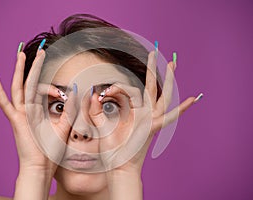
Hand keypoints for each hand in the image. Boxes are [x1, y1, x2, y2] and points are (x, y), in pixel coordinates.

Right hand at [0, 50, 74, 172]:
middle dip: (34, 66)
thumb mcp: (64, 125)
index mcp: (38, 110)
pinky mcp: (16, 120)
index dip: (53, 87)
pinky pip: (5, 103)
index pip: (43, 90)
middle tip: (39, 50)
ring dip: (20, 71)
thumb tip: (76, 91)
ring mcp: (20, 114)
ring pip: (19, 87)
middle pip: (30, 82)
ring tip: (20, 54)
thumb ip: (70, 109)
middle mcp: (28, 109)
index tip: (64, 91)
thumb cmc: (50, 149)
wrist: (42, 167)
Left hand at [89, 51, 197, 174]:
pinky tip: (193, 99)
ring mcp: (151, 120)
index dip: (116, 88)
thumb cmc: (111, 149)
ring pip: (162, 95)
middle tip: (156, 51)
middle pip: (151, 86)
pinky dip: (182, 109)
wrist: (118, 166)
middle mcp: (144, 113)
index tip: (102, 93)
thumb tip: (92, 94)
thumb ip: (95, 109)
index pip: (128, 90)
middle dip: (153, 69)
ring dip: (168, 79)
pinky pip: (169, 117)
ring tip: (172, 63)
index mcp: (133, 111)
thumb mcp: (100, 124)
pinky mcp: (153, 128)